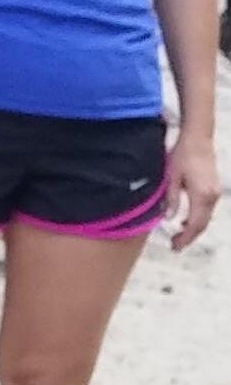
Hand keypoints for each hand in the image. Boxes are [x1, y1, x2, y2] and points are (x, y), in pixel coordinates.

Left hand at [164, 131, 220, 250]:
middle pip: (202, 225)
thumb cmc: (182, 154)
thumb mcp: (171, 177)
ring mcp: (215, 192)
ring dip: (193, 228)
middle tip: (175, 246)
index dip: (185, 238)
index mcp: (201, 195)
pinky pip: (207, 210)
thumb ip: (171, 199)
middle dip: (189, 237)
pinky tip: (186, 221)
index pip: (194, 224)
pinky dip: (198, 218)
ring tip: (178, 235)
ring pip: (206, 218)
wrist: (198, 138)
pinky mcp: (215, 188)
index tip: (175, 247)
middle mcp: (212, 196)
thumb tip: (169, 219)